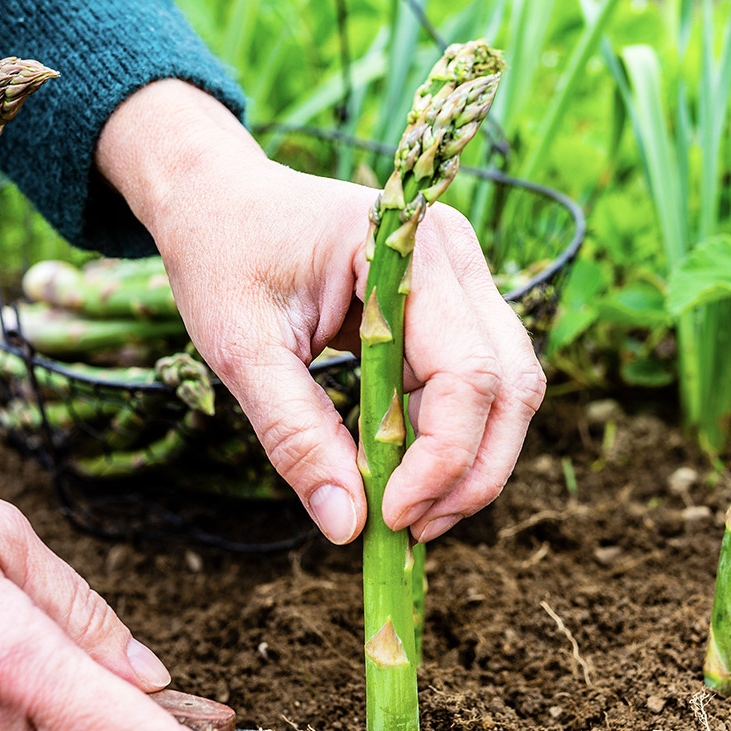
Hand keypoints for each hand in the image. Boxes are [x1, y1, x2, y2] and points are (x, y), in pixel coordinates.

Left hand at [98, 81, 545, 544]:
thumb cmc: (224, 255)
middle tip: (411, 531)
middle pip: (510, 384)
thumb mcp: (241, 348)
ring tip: (410, 514)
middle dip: (472, 472)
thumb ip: (295, 435)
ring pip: (507, 390)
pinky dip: (450, 440)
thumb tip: (347, 526)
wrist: (219, 199)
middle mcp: (456, 257)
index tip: (392, 518)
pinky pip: (476, 385)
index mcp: (408, 248)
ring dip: (471, 462)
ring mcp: (462, 281)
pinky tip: (404, 477)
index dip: (442, 458)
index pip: (466, 372)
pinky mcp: (452, 309)